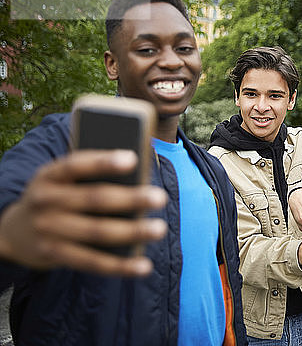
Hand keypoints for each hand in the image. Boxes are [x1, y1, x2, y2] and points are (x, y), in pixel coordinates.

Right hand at [0, 150, 167, 276]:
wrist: (16, 230)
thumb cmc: (59, 195)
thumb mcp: (64, 181)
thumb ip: (92, 176)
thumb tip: (139, 182)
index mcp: (49, 175)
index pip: (76, 164)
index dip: (103, 162)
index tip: (133, 159)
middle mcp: (45, 201)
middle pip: (94, 199)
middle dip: (130, 199)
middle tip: (160, 198)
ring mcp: (48, 230)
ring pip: (96, 232)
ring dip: (131, 232)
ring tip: (159, 229)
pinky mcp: (54, 255)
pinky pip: (91, 262)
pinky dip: (120, 266)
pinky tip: (144, 266)